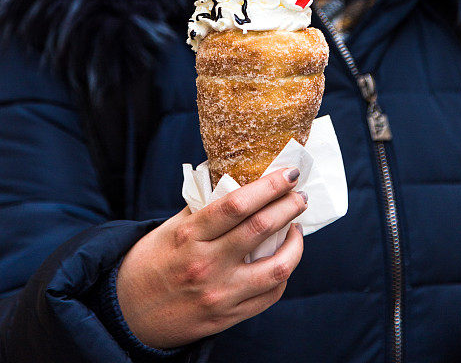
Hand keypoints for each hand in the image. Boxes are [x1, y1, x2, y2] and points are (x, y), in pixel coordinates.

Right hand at [116, 167, 306, 347]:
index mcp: (190, 235)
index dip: (268, 186)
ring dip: (295, 243)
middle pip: (260, 229)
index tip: (288, 174)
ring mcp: (219, 293)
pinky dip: (283, 273)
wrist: (129, 315)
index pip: (237, 204)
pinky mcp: (227, 317)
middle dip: (288, 206)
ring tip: (296, 227)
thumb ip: (204, 207)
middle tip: (300, 194)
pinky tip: (283, 258)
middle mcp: (206, 264)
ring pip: (276, 268)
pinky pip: (269, 295)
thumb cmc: (151, 262)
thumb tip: (240, 179)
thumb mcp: (171, 228)